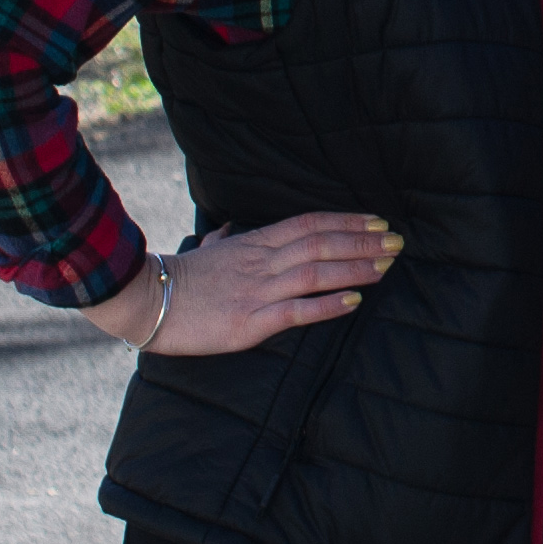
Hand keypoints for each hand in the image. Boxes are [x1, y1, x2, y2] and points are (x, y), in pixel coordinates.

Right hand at [85, 213, 399, 357]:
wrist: (145, 302)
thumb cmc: (177, 279)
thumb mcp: (206, 251)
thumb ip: (224, 239)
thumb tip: (229, 227)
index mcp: (254, 244)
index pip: (309, 224)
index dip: (346, 221)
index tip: (377, 221)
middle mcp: (262, 263)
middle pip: (321, 244)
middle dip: (363, 242)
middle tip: (397, 241)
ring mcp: (257, 291)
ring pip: (316, 273)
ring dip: (355, 268)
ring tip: (386, 265)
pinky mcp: (250, 322)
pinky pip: (296, 311)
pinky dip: (327, 305)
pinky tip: (354, 301)